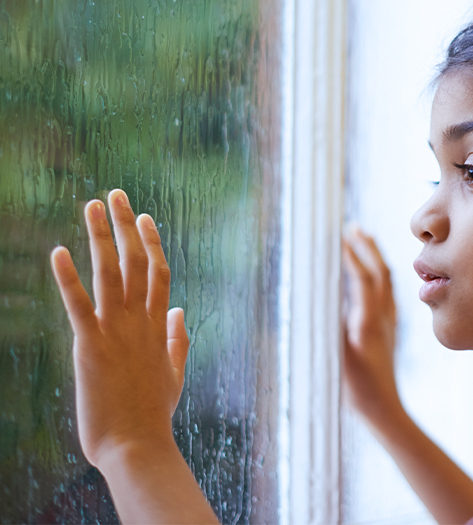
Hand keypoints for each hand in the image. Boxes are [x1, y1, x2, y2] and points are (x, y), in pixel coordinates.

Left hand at [50, 189, 187, 467]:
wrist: (138, 446)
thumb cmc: (153, 416)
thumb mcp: (173, 374)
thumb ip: (178, 339)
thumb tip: (182, 310)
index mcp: (159, 328)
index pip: (158, 274)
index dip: (151, 242)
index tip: (144, 217)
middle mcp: (141, 323)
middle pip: (137, 263)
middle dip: (126, 226)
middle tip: (116, 194)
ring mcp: (117, 332)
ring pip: (111, 273)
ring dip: (101, 236)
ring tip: (92, 205)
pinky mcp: (91, 345)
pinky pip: (78, 304)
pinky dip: (68, 277)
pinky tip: (58, 251)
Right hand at [342, 227, 402, 428]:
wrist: (385, 409)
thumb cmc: (358, 390)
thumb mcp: (339, 359)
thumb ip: (333, 330)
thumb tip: (324, 300)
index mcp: (370, 322)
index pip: (363, 279)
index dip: (352, 256)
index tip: (339, 236)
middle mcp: (384, 318)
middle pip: (381, 272)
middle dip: (368, 247)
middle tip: (352, 227)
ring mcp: (389, 322)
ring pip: (386, 281)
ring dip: (375, 257)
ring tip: (362, 240)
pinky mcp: (389, 329)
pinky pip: (387, 293)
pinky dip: (378, 274)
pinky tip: (371, 274)